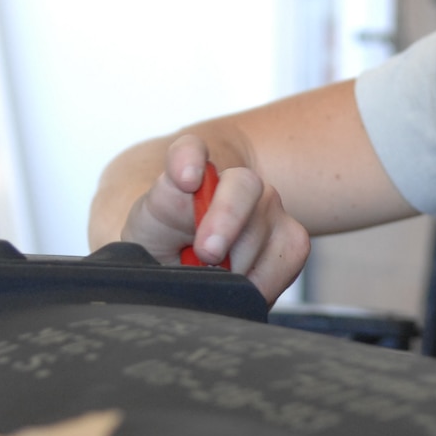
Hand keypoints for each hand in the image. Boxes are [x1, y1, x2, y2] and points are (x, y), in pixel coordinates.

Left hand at [121, 134, 309, 302]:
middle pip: (241, 188)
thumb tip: (181, 261)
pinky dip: (264, 282)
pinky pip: (289, 257)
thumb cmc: (166, 248)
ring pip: (265, 226)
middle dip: (227, 222)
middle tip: (207, 255)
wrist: (195, 263)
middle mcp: (235, 182)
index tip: (185, 179)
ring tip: (217, 277)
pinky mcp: (292, 238)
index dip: (187, 159)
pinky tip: (242, 285)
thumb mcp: (144, 242)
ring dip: (240, 264)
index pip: (187, 150)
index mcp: (186, 173)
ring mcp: (268, 207)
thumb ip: (153, 241)